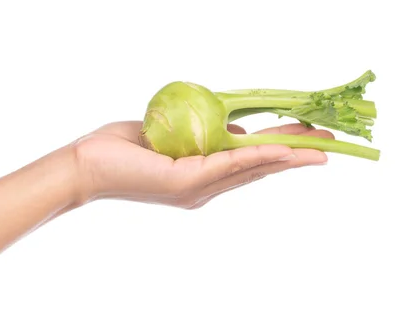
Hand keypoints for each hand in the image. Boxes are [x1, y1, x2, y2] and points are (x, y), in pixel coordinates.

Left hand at [72, 121, 332, 208]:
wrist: (87, 165)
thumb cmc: (124, 148)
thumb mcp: (172, 138)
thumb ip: (204, 136)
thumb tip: (237, 129)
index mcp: (202, 179)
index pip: (250, 165)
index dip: (282, 153)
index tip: (309, 141)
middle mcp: (205, 189)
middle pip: (259, 169)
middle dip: (296, 156)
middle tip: (330, 146)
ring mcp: (197, 189)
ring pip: (251, 168)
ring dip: (287, 156)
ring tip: (320, 148)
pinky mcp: (185, 183)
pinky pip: (228, 165)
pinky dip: (257, 156)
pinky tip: (282, 150)